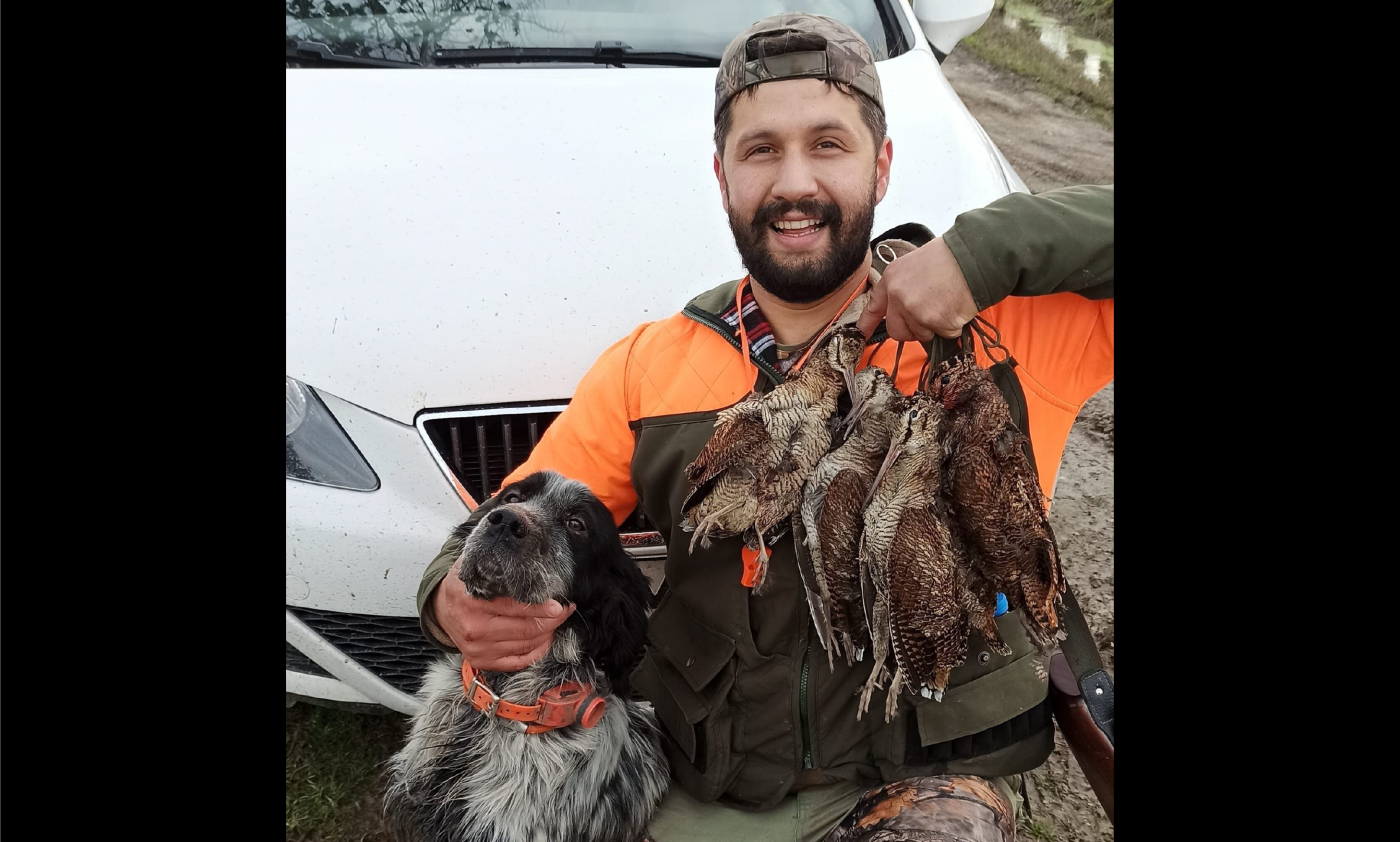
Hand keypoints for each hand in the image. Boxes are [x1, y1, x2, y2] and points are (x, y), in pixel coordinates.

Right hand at [431, 556, 575, 670]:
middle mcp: (475, 629)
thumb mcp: (472, 563)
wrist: (441, 610)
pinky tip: (544, 636)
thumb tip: (517, 532)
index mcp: (472, 602)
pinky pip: (520, 660)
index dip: (545, 605)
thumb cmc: (464, 585)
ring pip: (527, 644)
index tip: (561, 601)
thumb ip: (493, 552)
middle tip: (565, 608)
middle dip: (553, 618)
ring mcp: (479, 649)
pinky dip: (537, 649)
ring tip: (555, 619)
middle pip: (527, 628)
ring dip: (548, 632)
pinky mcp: (482, 661)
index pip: (518, 607)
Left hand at [856, 237, 978, 340]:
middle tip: (930, 316)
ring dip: (935, 327)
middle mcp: (898, 296)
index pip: (873, 307)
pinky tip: (956, 307)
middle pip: (896, 331)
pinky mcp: (934, 322)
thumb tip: (904, 310)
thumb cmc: (950, 258)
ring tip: (946, 304)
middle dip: (912, 330)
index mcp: (891, 279)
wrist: (972, 257)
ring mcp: (914, 310)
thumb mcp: (916, 266)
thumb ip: (904, 288)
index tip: (861, 335)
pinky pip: (942, 334)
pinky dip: (952, 326)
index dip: (867, 324)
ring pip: (921, 335)